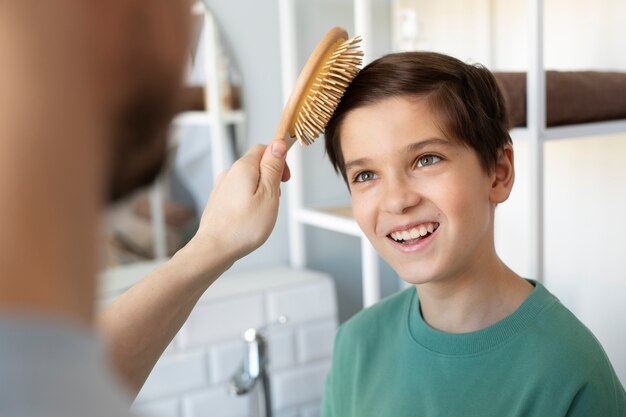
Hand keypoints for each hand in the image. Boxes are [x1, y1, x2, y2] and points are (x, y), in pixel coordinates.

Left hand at [185, 139, 290, 266]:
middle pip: (256, 164)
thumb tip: (279, 143)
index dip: (280, 159)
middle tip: (276, 199)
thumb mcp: (269, 193)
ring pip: (248, 180)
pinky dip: (249, 200)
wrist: (214, 248)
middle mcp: (230, 173)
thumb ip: (273, 167)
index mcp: (243, 167)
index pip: (264, 148)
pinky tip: (250, 217)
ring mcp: (222, 187)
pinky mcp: (219, 200)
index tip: (286, 178)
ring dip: (261, 190)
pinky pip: (239, 193)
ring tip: (263, 211)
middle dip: (271, 178)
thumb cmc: (243, 226)